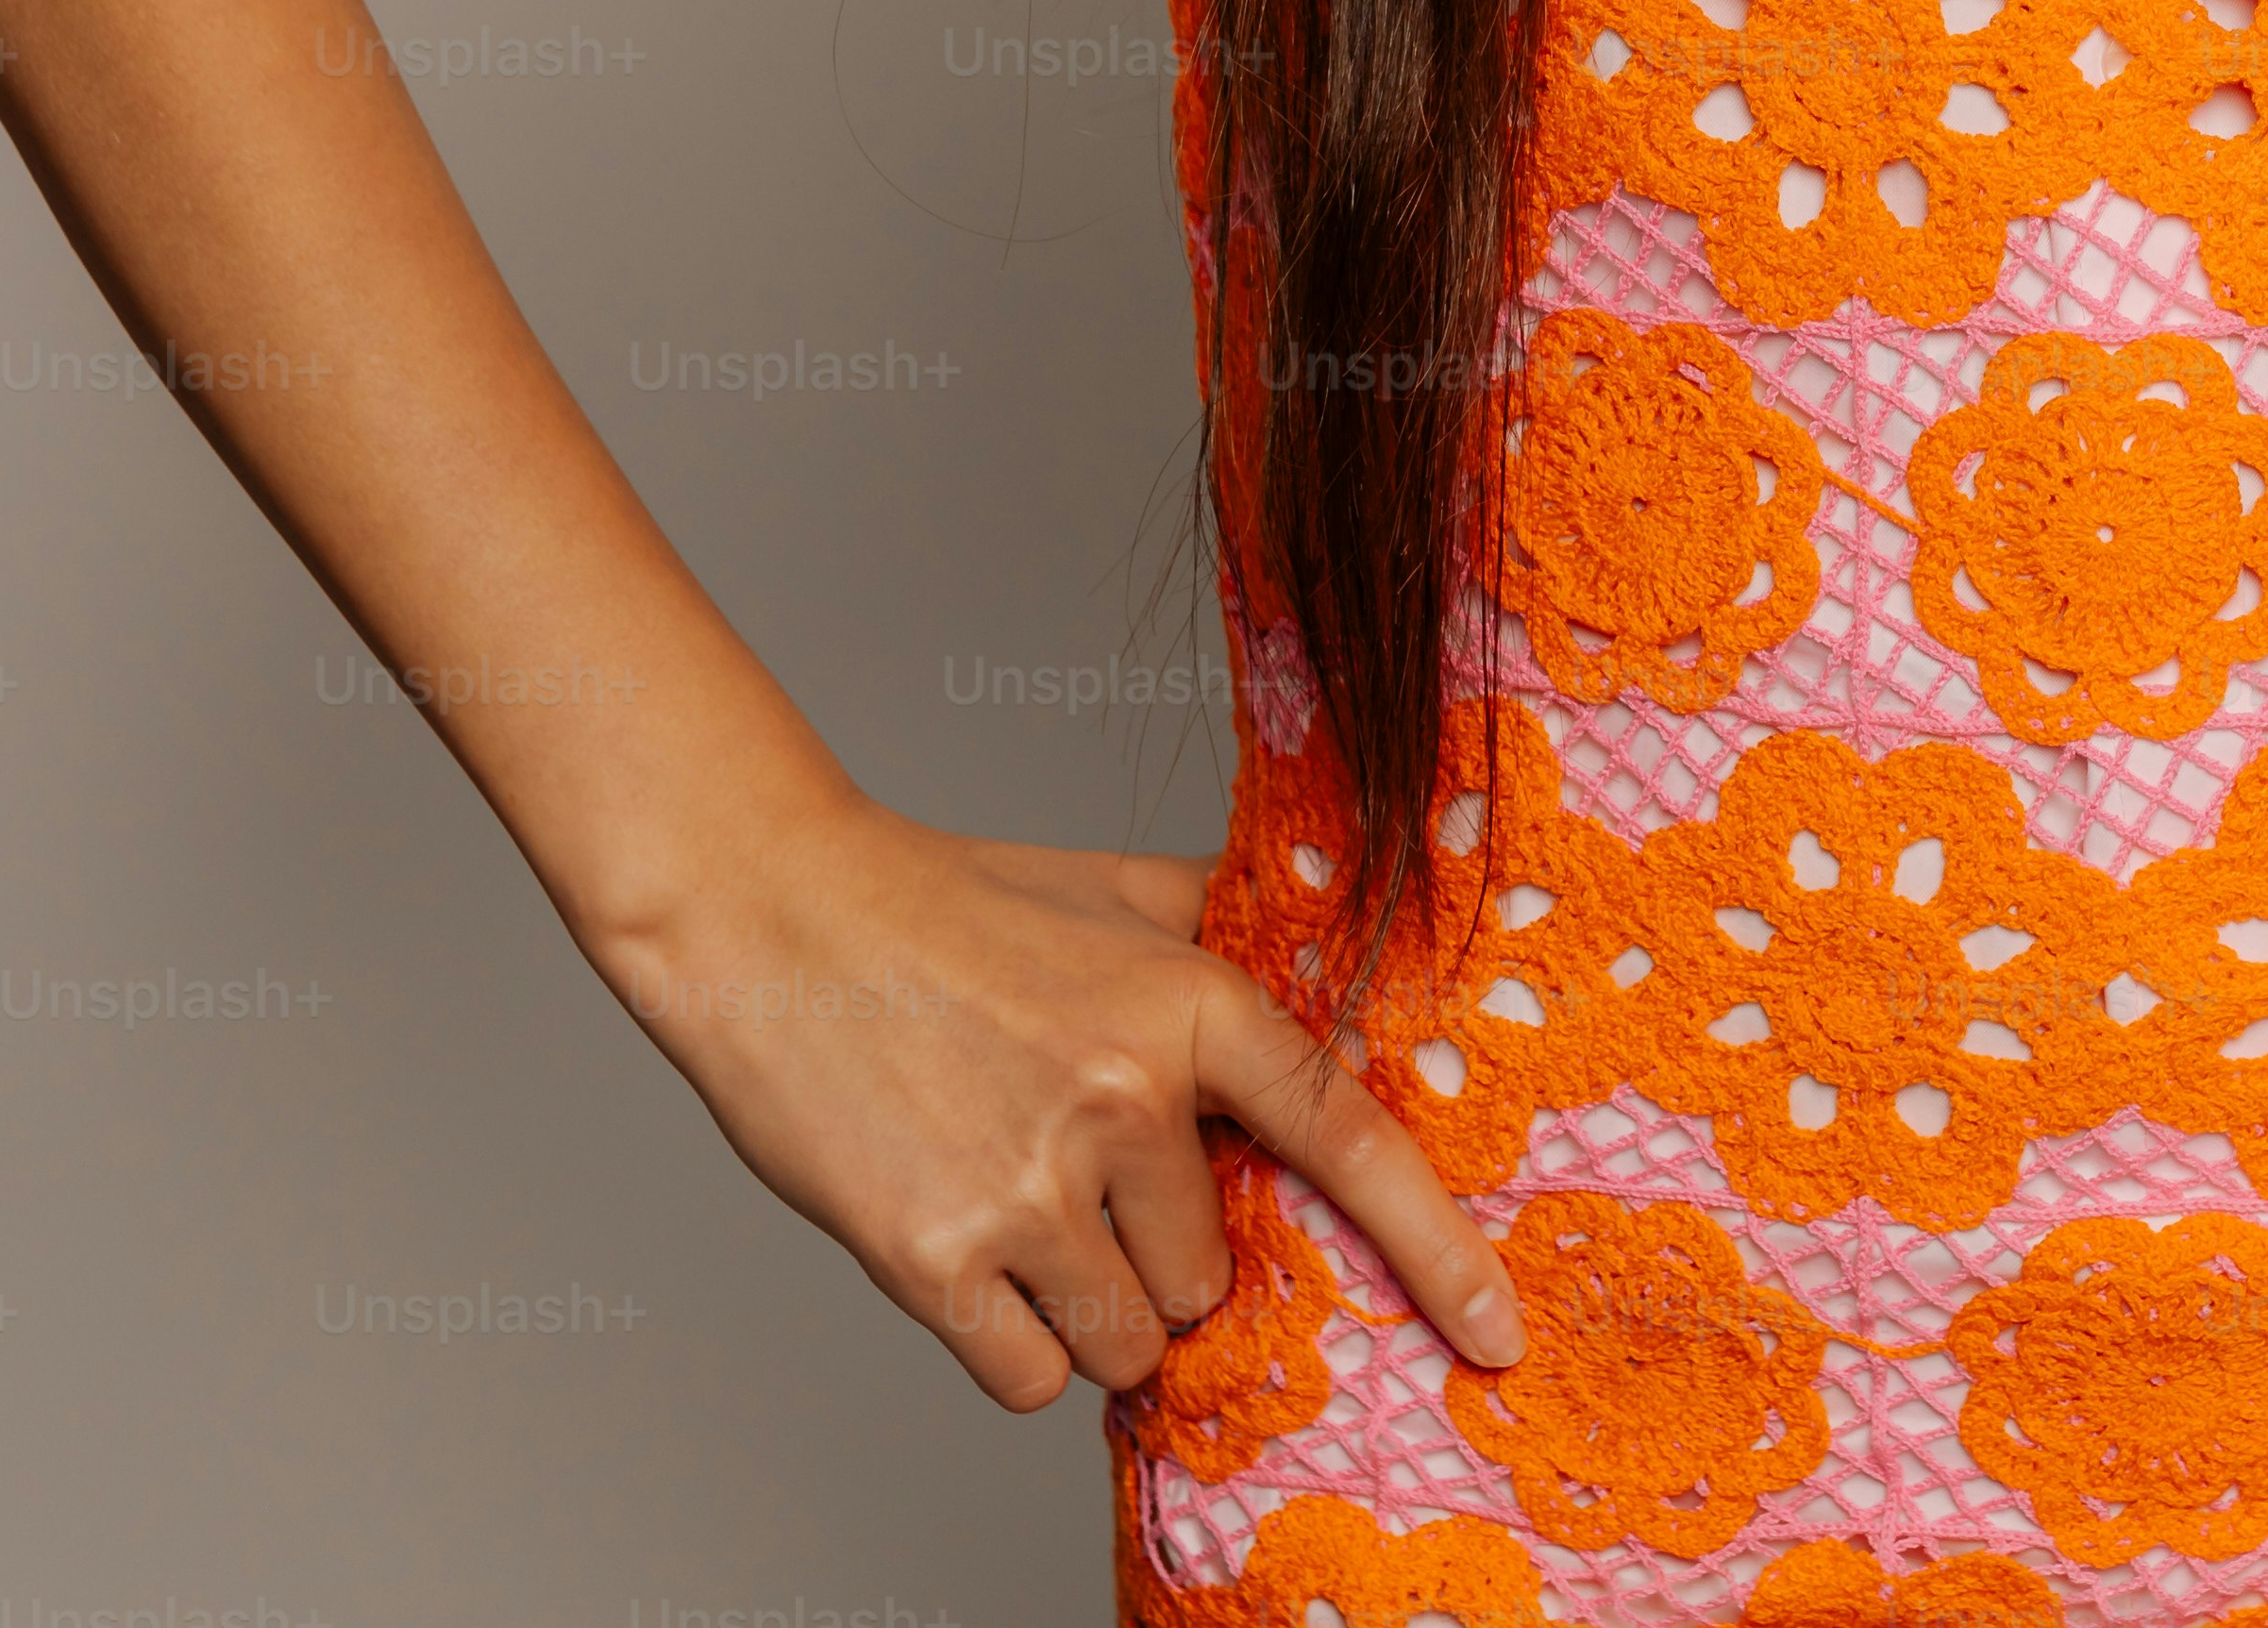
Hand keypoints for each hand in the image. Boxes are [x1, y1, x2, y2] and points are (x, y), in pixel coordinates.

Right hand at [584, 789, 1518, 1408]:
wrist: (771, 915)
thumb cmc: (945, 904)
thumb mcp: (1116, 889)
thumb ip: (1229, 926)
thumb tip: (1341, 939)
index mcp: (1190, 1002)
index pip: (1348, 1141)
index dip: (1436, 1248)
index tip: (1496, 1332)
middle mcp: (1128, 1097)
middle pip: (1210, 1277)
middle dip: (1153, 1248)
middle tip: (1069, 1165)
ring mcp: (1035, 1183)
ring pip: (1130, 1340)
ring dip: (1084, 1304)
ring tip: (1014, 1198)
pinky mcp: (939, 1257)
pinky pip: (1033, 1378)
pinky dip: (1011, 1343)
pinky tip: (967, 1253)